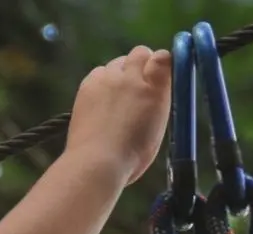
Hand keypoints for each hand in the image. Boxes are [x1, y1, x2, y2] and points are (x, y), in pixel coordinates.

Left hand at [65, 46, 171, 186]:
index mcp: (155, 88)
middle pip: (140, 53)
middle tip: (141, 85)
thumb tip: (158, 86)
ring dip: (122, 73)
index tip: (163, 74)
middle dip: (142, 63)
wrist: (97, 162)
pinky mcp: (88, 84)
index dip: (163, 63)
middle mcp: (131, 77)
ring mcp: (108, 78)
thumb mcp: (158, 126)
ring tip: (119, 97)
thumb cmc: (132, 154)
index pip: (164, 57)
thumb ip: (159, 99)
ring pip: (118, 62)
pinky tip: (103, 100)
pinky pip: (100, 72)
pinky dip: (103, 81)